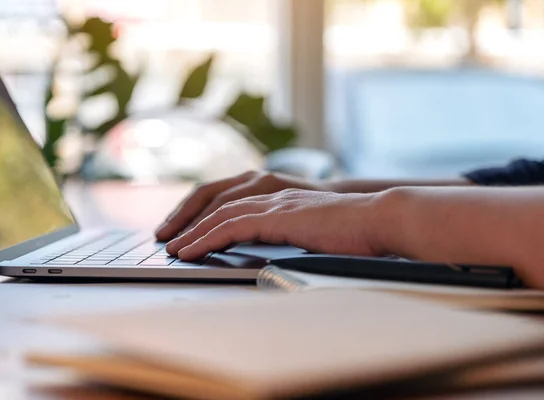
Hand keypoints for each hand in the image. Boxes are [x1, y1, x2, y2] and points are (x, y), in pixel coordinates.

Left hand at [166, 189, 381, 260]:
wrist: (378, 220)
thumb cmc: (353, 231)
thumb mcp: (314, 231)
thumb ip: (290, 234)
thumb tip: (274, 250)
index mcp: (278, 197)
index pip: (229, 200)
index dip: (203, 214)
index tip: (186, 230)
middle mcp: (271, 194)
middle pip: (215, 201)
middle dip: (186, 219)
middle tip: (165, 236)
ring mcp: (273, 203)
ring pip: (219, 213)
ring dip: (191, 231)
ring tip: (172, 248)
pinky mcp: (277, 216)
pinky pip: (231, 226)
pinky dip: (206, 239)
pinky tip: (191, 251)